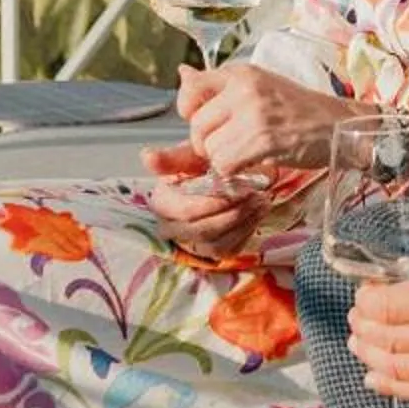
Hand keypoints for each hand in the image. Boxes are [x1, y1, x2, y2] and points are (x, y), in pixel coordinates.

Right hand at [139, 143, 265, 270]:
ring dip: (243, 222)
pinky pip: (228, 250)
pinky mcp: (210, 251)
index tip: (240, 188)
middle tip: (256, 195)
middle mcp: (171, 227)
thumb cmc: (203, 166)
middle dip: (233, 213)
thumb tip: (147, 156)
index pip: (187, 211)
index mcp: (162, 203)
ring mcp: (191, 243)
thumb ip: (171, 158)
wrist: (221, 178)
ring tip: (262, 201)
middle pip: (202, 230)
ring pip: (216, 243)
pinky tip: (258, 212)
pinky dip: (247, 231)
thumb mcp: (190, 156)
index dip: (214, 203)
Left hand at [183, 61, 341, 179]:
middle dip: (208, 144)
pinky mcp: (263, 139)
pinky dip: (235, 173)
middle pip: (197, 126)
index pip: (191, 88)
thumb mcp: (260, 86)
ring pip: (210, 149)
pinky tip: (253, 164)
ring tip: (247, 155)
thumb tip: (182, 73)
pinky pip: (226, 165)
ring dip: (224, 161)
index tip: (208, 122)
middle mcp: (244, 88)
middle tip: (231, 147)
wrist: (340, 125)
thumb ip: (220, 86)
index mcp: (241, 73)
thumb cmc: (301, 110)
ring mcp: (254, 113)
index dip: (190, 111)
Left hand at [346, 256, 408, 400]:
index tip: (362, 295)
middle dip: (363, 328)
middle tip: (356, 319)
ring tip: (359, 345)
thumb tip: (405, 291)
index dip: (366, 301)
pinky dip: (391, 386)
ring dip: (370, 357)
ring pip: (397, 368)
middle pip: (387, 339)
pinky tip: (375, 378)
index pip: (389, 305)